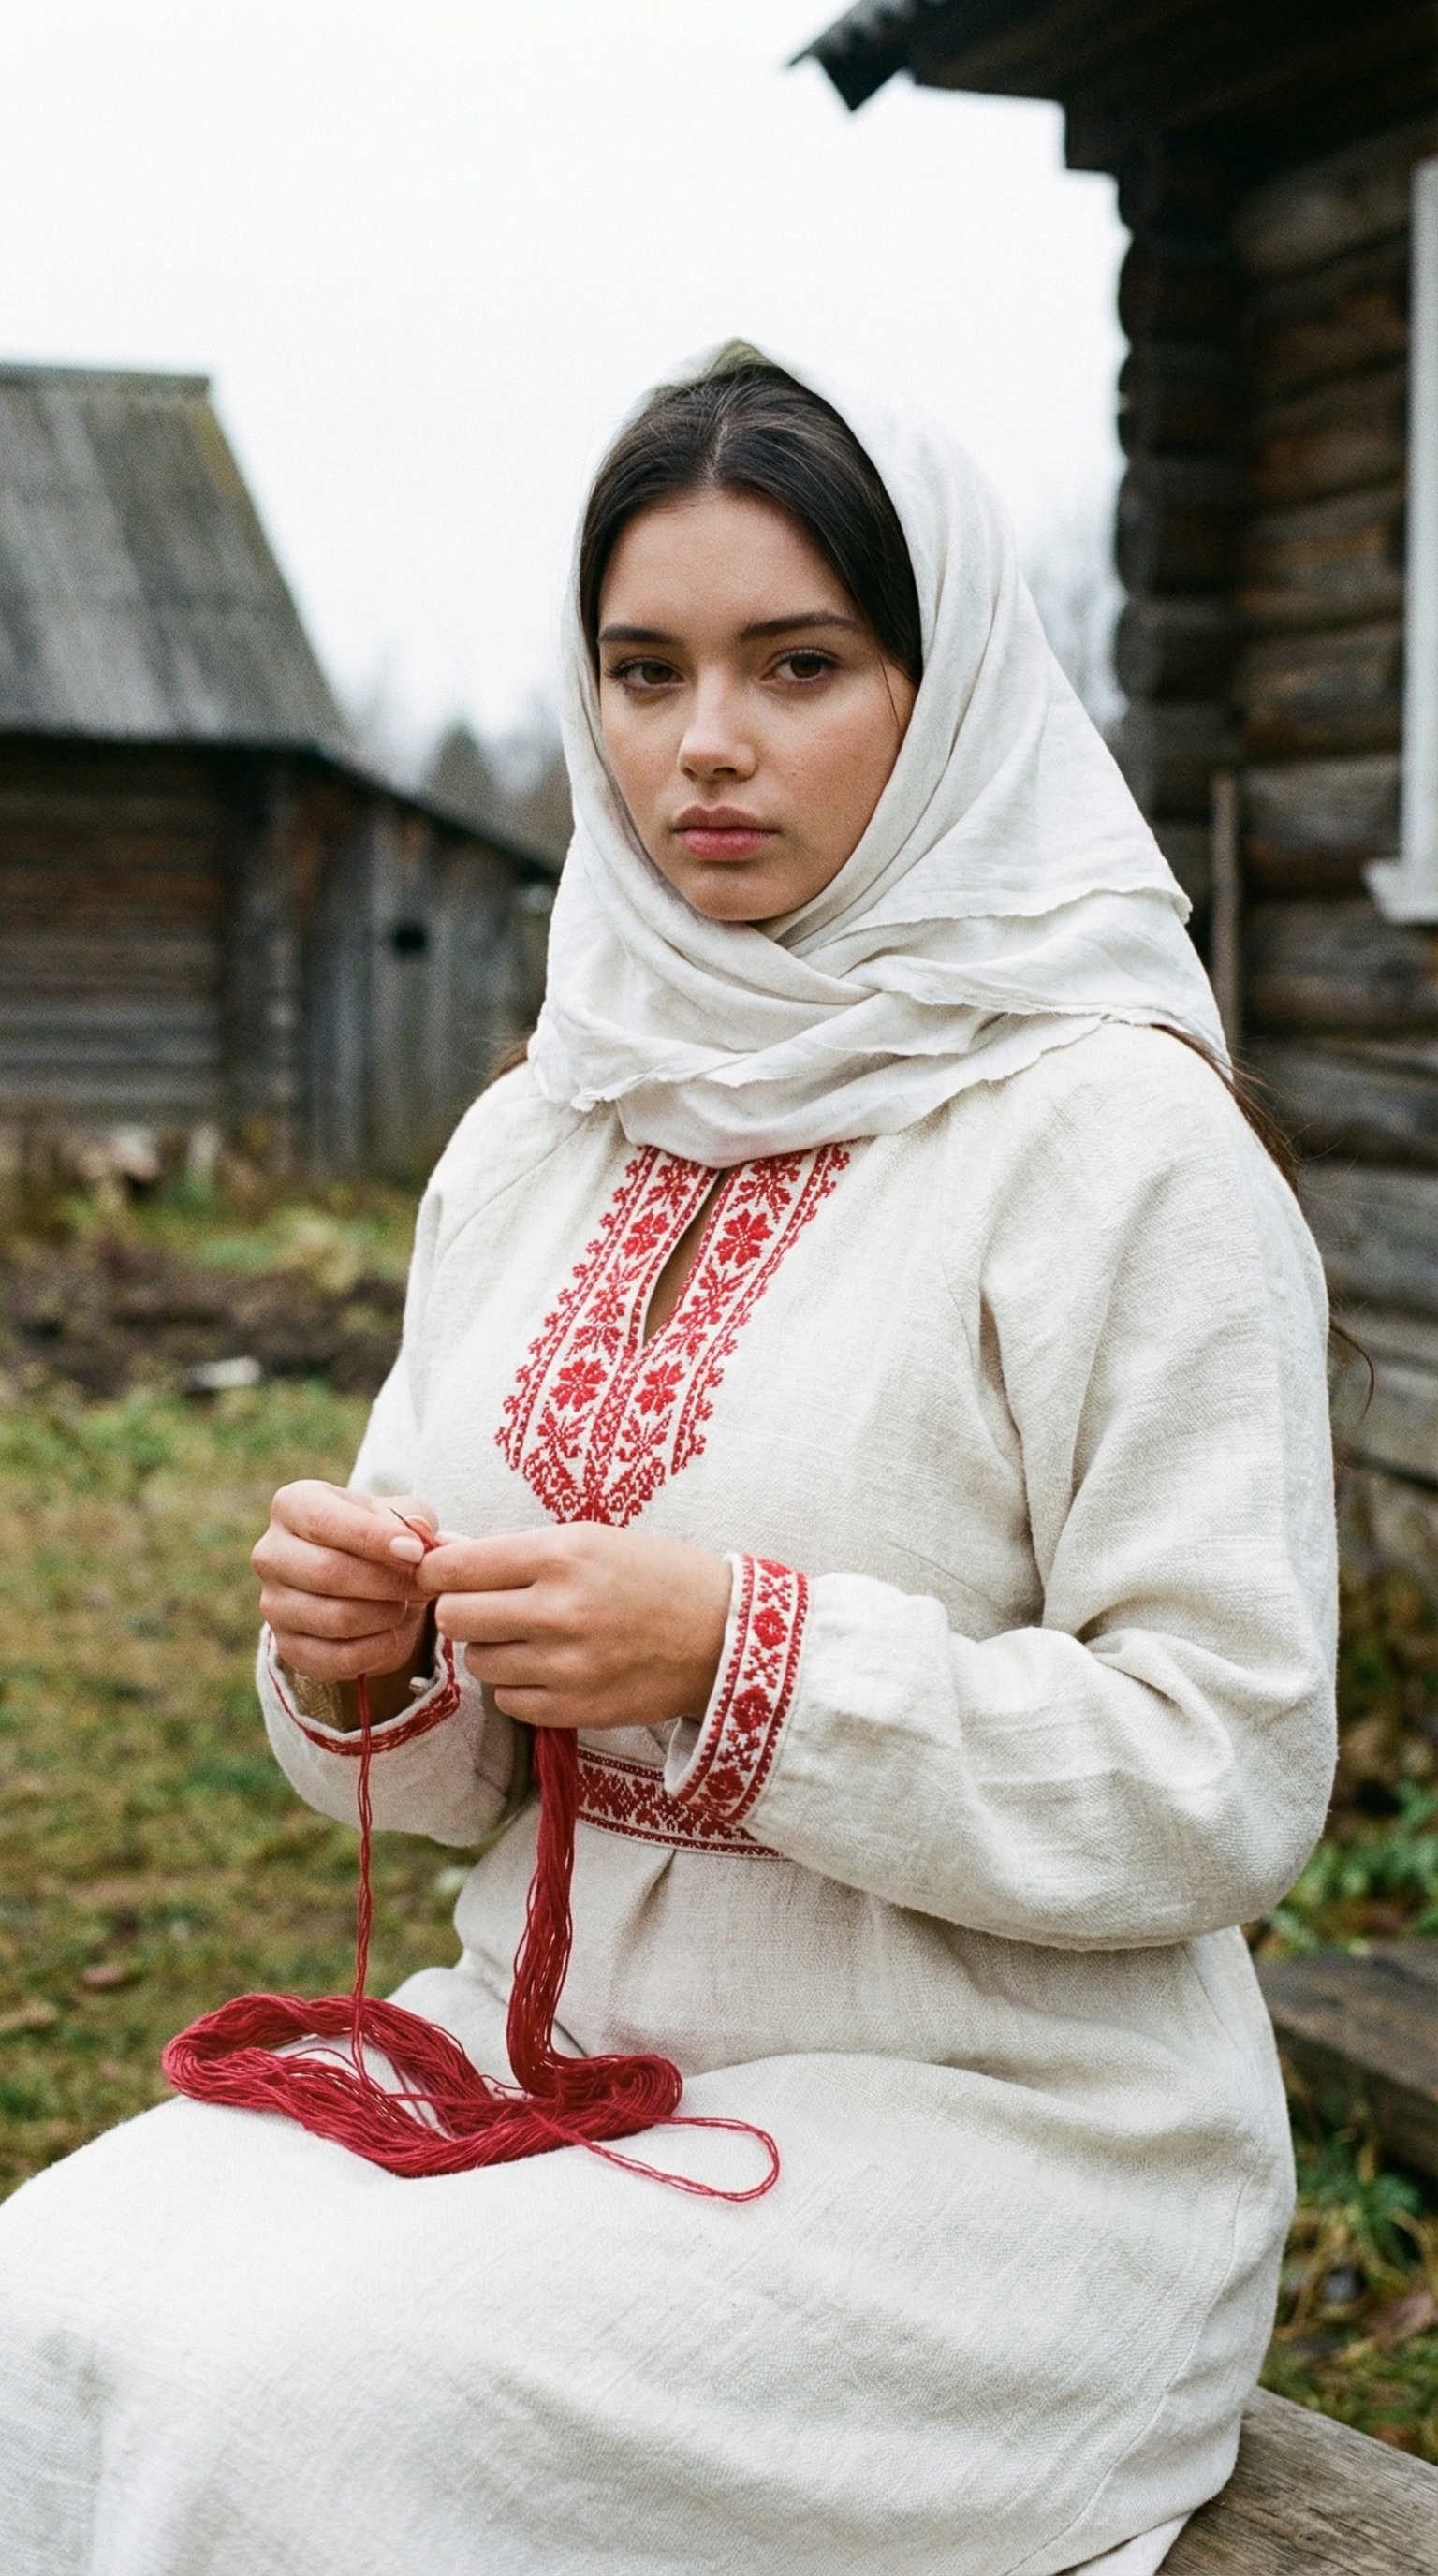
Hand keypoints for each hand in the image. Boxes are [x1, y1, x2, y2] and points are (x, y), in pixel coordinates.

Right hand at [252, 1481, 438, 1683]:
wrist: (371, 1583)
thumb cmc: (384, 1537)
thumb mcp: (402, 1515)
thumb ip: (413, 1520)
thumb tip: (415, 1537)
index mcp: (293, 1505)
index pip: (323, 1521)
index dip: (373, 1538)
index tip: (416, 1552)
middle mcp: (271, 1553)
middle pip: (327, 1572)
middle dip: (387, 1582)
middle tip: (423, 1584)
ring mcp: (273, 1604)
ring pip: (335, 1618)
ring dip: (386, 1615)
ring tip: (406, 1604)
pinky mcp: (287, 1647)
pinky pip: (336, 1658)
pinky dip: (377, 1650)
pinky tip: (392, 1633)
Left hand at [412, 1525, 730, 1731]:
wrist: (723, 1633)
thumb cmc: (655, 1576)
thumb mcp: (590, 1540)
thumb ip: (517, 1552)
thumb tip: (443, 1556)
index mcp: (559, 1555)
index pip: (454, 1567)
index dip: (438, 1570)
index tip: (446, 1574)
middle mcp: (557, 1610)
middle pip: (455, 1619)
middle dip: (463, 1612)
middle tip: (489, 1607)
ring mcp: (566, 1665)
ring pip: (479, 1664)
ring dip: (494, 1651)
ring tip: (530, 1638)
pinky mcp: (577, 1707)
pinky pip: (509, 1702)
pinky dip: (519, 1687)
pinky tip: (549, 1668)